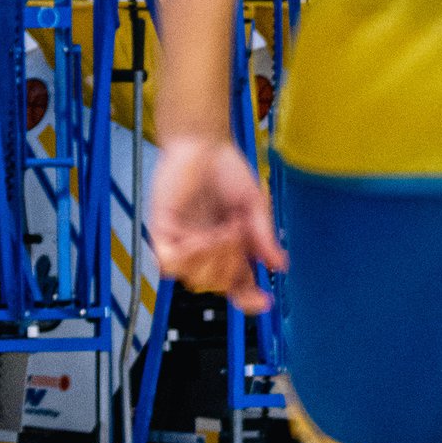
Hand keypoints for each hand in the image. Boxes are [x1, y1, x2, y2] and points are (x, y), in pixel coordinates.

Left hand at [151, 136, 286, 313]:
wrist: (203, 141)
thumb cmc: (226, 168)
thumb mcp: (254, 204)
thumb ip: (263, 235)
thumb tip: (279, 265)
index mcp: (230, 248)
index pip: (238, 284)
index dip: (250, 298)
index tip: (264, 301)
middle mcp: (205, 250)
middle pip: (218, 286)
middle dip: (233, 265)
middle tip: (240, 233)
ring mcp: (182, 242)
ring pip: (194, 280)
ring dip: (214, 260)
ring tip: (224, 231)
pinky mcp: (162, 231)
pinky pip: (169, 263)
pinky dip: (190, 257)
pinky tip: (202, 238)